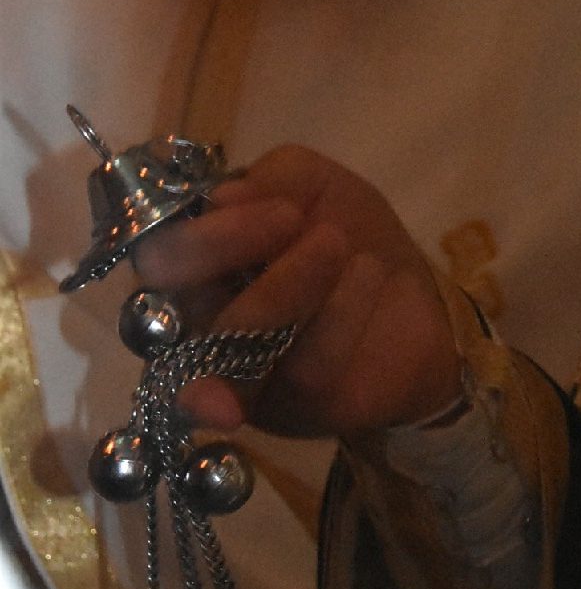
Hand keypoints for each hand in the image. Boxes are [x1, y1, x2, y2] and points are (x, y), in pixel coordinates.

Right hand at [132, 145, 459, 437]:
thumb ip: (270, 178)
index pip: (157, 258)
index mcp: (194, 269)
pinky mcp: (291, 410)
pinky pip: (305, 368)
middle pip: (184, 303)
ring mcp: (240, 377)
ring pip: (242, 338)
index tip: (276, 209)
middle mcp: (199, 327)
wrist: (415, 303)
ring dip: (299, 278)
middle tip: (301, 222)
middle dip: (238, 249)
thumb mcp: (317, 186)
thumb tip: (220, 197)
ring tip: (345, 249)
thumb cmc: (348, 241)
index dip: (203, 235)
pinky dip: (343, 312)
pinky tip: (369, 277)